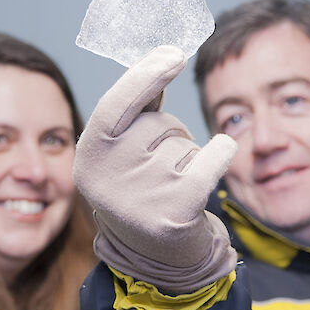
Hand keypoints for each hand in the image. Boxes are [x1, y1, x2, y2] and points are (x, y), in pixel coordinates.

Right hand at [73, 45, 237, 293]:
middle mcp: (108, 179)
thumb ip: (138, 108)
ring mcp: (142, 197)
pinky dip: (222, 151)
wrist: (157, 254)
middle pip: (158, 123)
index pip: (114, 107)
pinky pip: (212, 157)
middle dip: (170, 134)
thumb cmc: (142, 186)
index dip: (144, 77)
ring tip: (172, 186)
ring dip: (189, 155)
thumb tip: (163, 56)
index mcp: (88, 158)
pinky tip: (215, 163)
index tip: (174, 54)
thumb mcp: (124, 151)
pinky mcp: (176, 212)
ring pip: (186, 143)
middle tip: (159, 169)